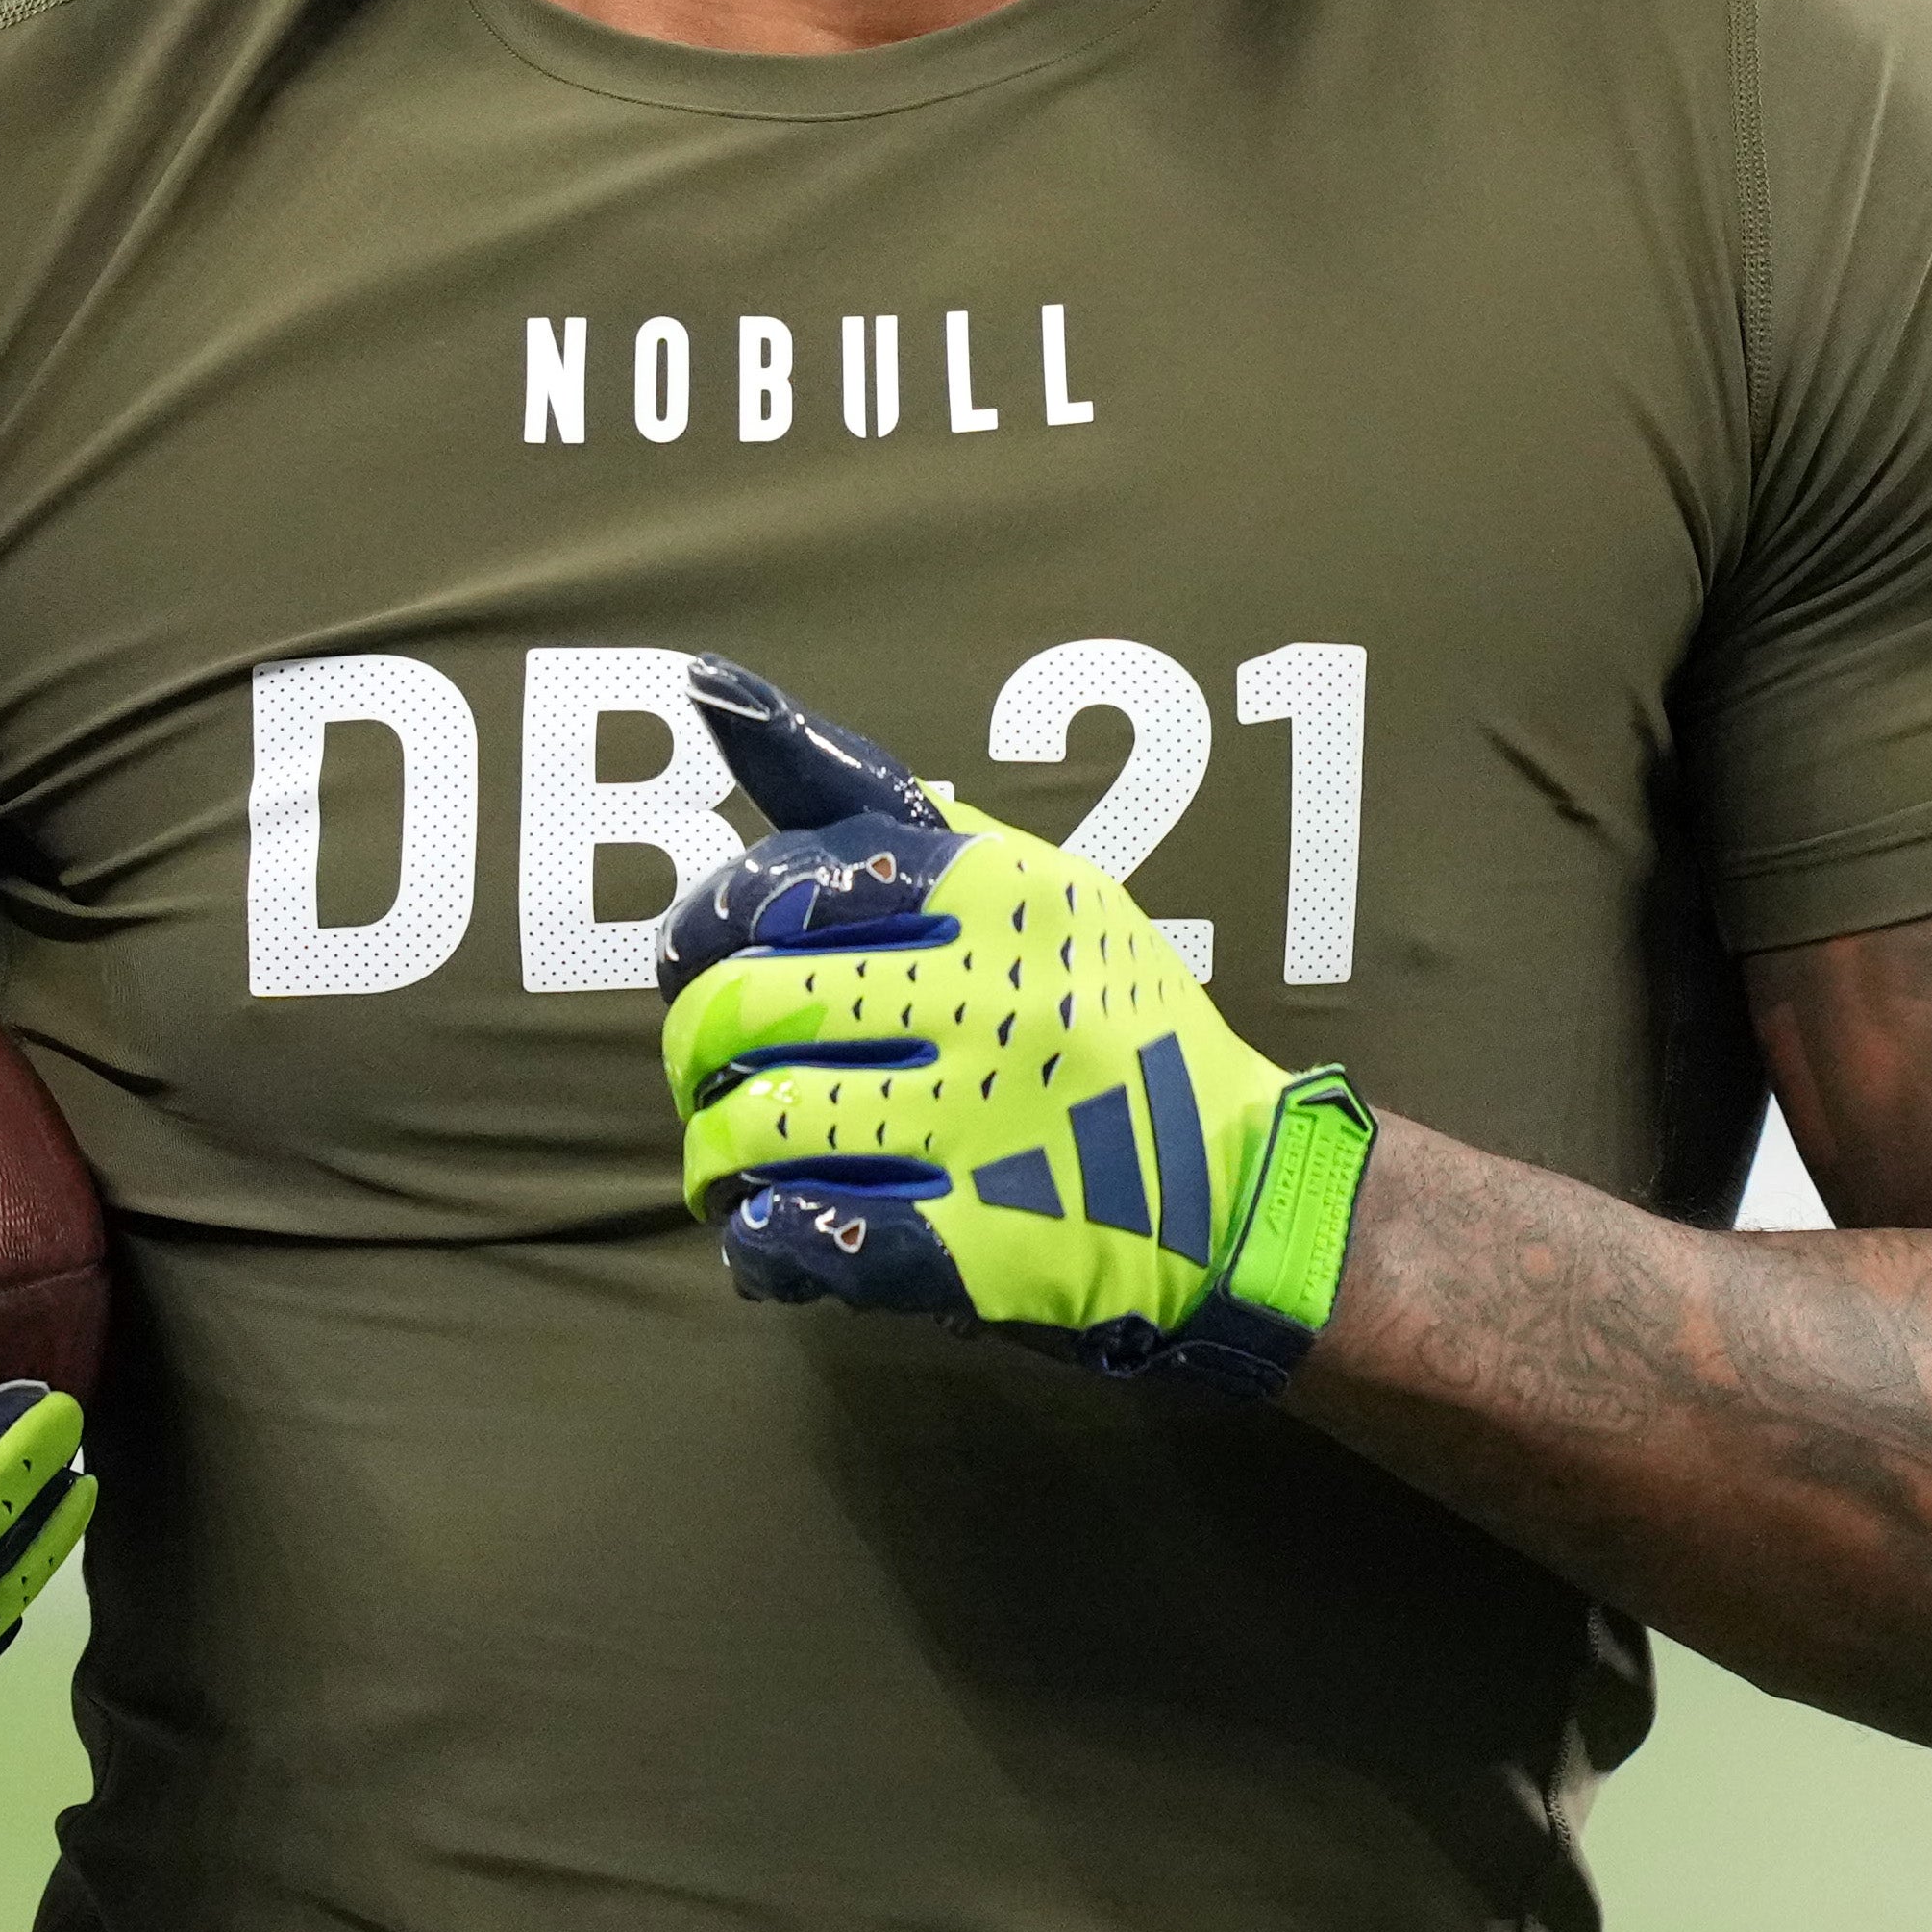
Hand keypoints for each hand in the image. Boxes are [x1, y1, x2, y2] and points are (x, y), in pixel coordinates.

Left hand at [648, 659, 1376, 1396]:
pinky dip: (757, 1242)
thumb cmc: (1106, 1024)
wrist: (1236, 1190)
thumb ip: (870, 800)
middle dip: (695, 1054)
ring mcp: (984, 1123)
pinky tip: (774, 1234)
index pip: (784, 881)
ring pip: (757, 1126)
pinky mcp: (975, 1245)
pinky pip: (798, 1235)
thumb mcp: (1023, 882)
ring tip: (735, 1166)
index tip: (704, 963)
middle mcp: (992, 994)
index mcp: (997, 890)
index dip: (704, 928)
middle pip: (747, 1007)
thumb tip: (713, 686)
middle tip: (713, 1078)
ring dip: (716, 1155)